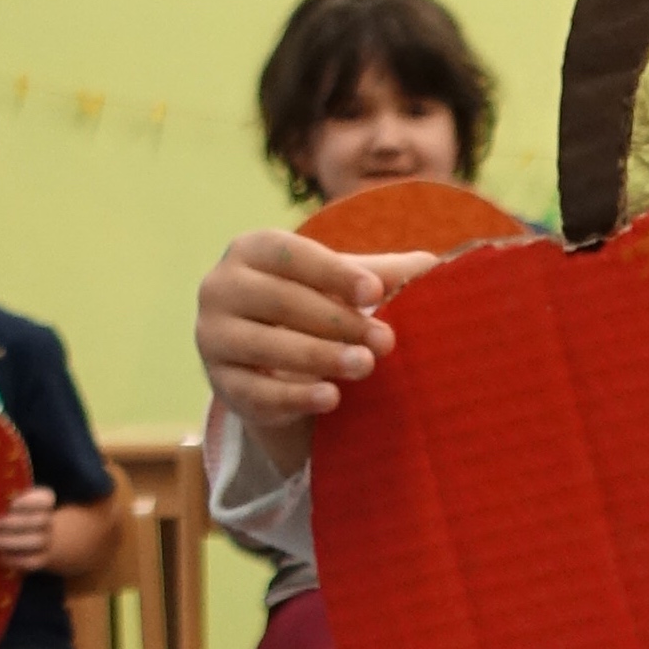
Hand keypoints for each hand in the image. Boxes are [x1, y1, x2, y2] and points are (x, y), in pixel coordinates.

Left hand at [0, 482, 56, 570]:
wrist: (41, 538)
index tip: (11, 504)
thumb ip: (4, 499)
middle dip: (15, 523)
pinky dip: (15, 560)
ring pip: (35, 542)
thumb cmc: (17, 513)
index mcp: (45, 502)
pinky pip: (32, 561)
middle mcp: (49, 522)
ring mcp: (48, 542)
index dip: (29, 501)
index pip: (45, 499)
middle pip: (39, 521)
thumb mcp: (16, 501)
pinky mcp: (42, 560)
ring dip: (11, 542)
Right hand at [195, 226, 438, 462]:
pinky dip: (296, 397)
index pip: (290, 255)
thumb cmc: (307, 305)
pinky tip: (331, 398)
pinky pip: (258, 392)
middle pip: (281, 301)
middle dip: (337, 321)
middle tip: (385, 341)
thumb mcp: (337, 284)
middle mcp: (220, 288)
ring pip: (267, 346)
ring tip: (366, 367)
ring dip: (321, 357)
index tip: (375, 292)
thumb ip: (379, 272)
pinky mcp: (221, 384)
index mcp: (250, 250)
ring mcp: (213, 337)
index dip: (334, 274)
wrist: (261, 357)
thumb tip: (435, 265)